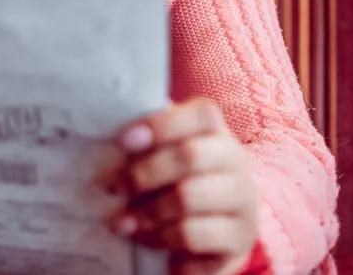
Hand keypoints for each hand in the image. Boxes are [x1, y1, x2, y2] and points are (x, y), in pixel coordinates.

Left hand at [106, 97, 258, 274]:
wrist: (214, 236)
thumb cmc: (179, 185)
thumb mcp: (165, 159)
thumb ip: (147, 146)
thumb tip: (109, 145)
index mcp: (217, 133)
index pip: (202, 114)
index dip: (161, 124)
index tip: (121, 142)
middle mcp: (236, 161)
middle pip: (191, 156)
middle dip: (143, 172)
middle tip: (112, 187)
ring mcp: (243, 200)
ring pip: (188, 197)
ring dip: (146, 210)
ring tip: (121, 221)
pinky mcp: (239, 238)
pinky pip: (192, 234)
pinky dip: (159, 237)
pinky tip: (143, 238)